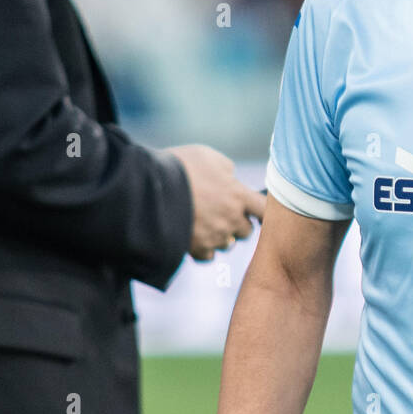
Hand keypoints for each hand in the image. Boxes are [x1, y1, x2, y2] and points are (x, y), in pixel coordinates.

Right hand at [165, 144, 264, 260]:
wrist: (147, 189)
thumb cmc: (179, 167)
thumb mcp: (208, 157)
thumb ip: (227, 169)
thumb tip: (231, 178)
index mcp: (237, 195)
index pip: (265, 210)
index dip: (263, 211)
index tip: (258, 212)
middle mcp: (230, 219)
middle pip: (246, 231)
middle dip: (237, 223)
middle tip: (222, 213)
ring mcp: (214, 236)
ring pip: (227, 244)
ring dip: (220, 236)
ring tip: (204, 223)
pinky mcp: (196, 249)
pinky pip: (208, 256)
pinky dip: (204, 249)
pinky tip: (196, 237)